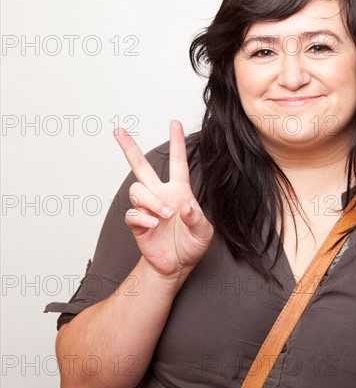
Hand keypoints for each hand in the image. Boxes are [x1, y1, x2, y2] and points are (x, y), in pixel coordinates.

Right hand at [113, 121, 213, 280]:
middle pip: (140, 166)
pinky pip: (131, 213)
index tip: (174, 122)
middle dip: (129, 148)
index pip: (178, 162)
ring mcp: (147, 208)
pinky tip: (154, 224)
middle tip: (118, 131)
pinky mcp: (137, 224)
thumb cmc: (191, 245)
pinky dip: (143, 217)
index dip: (177, 142)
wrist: (176, 266)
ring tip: (164, 216)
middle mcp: (160, 195)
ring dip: (151, 201)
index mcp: (179, 191)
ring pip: (137, 189)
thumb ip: (197, 218)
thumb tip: (184, 206)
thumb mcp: (204, 232)